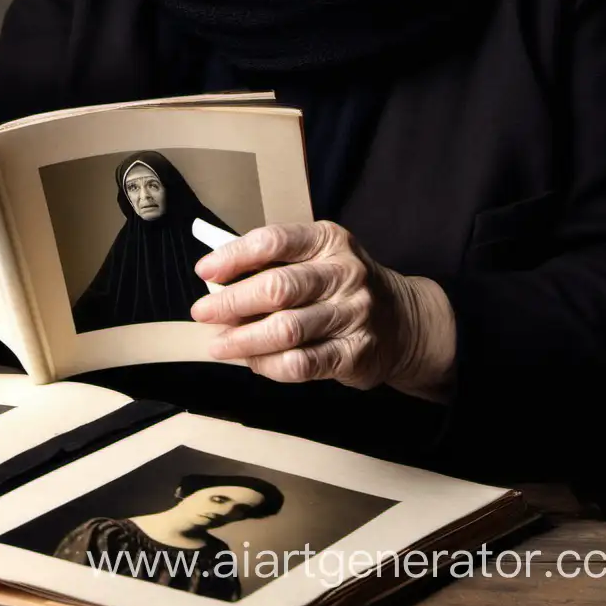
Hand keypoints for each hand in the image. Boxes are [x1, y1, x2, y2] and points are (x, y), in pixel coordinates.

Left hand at [190, 221, 455, 401]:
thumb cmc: (341, 285)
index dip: (234, 256)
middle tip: (202, 313)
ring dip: (244, 340)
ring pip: (287, 330)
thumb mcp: (316, 257)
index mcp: (328, 240)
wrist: (404, 320)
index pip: (273, 241)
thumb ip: (272, 263)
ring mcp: (353, 314)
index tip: (204, 271)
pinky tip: (252, 362)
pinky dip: (269, 365)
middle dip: (232, 302)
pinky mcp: (356, 353)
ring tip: (219, 344)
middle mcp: (345, 274)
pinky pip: (302, 364)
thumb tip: (217, 281)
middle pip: (278, 287)